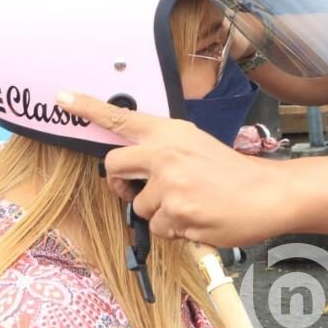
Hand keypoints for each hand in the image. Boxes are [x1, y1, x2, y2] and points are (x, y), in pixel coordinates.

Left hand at [57, 91, 281, 245]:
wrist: (267, 193)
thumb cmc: (229, 172)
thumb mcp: (193, 144)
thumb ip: (161, 149)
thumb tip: (131, 165)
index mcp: (168, 131)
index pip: (120, 117)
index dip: (87, 108)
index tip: (61, 97)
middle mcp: (164, 153)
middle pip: (113, 166)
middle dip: (121, 183)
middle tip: (141, 189)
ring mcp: (170, 185)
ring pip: (137, 206)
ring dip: (157, 212)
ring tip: (189, 205)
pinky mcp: (177, 214)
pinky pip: (158, 229)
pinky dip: (174, 229)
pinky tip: (197, 219)